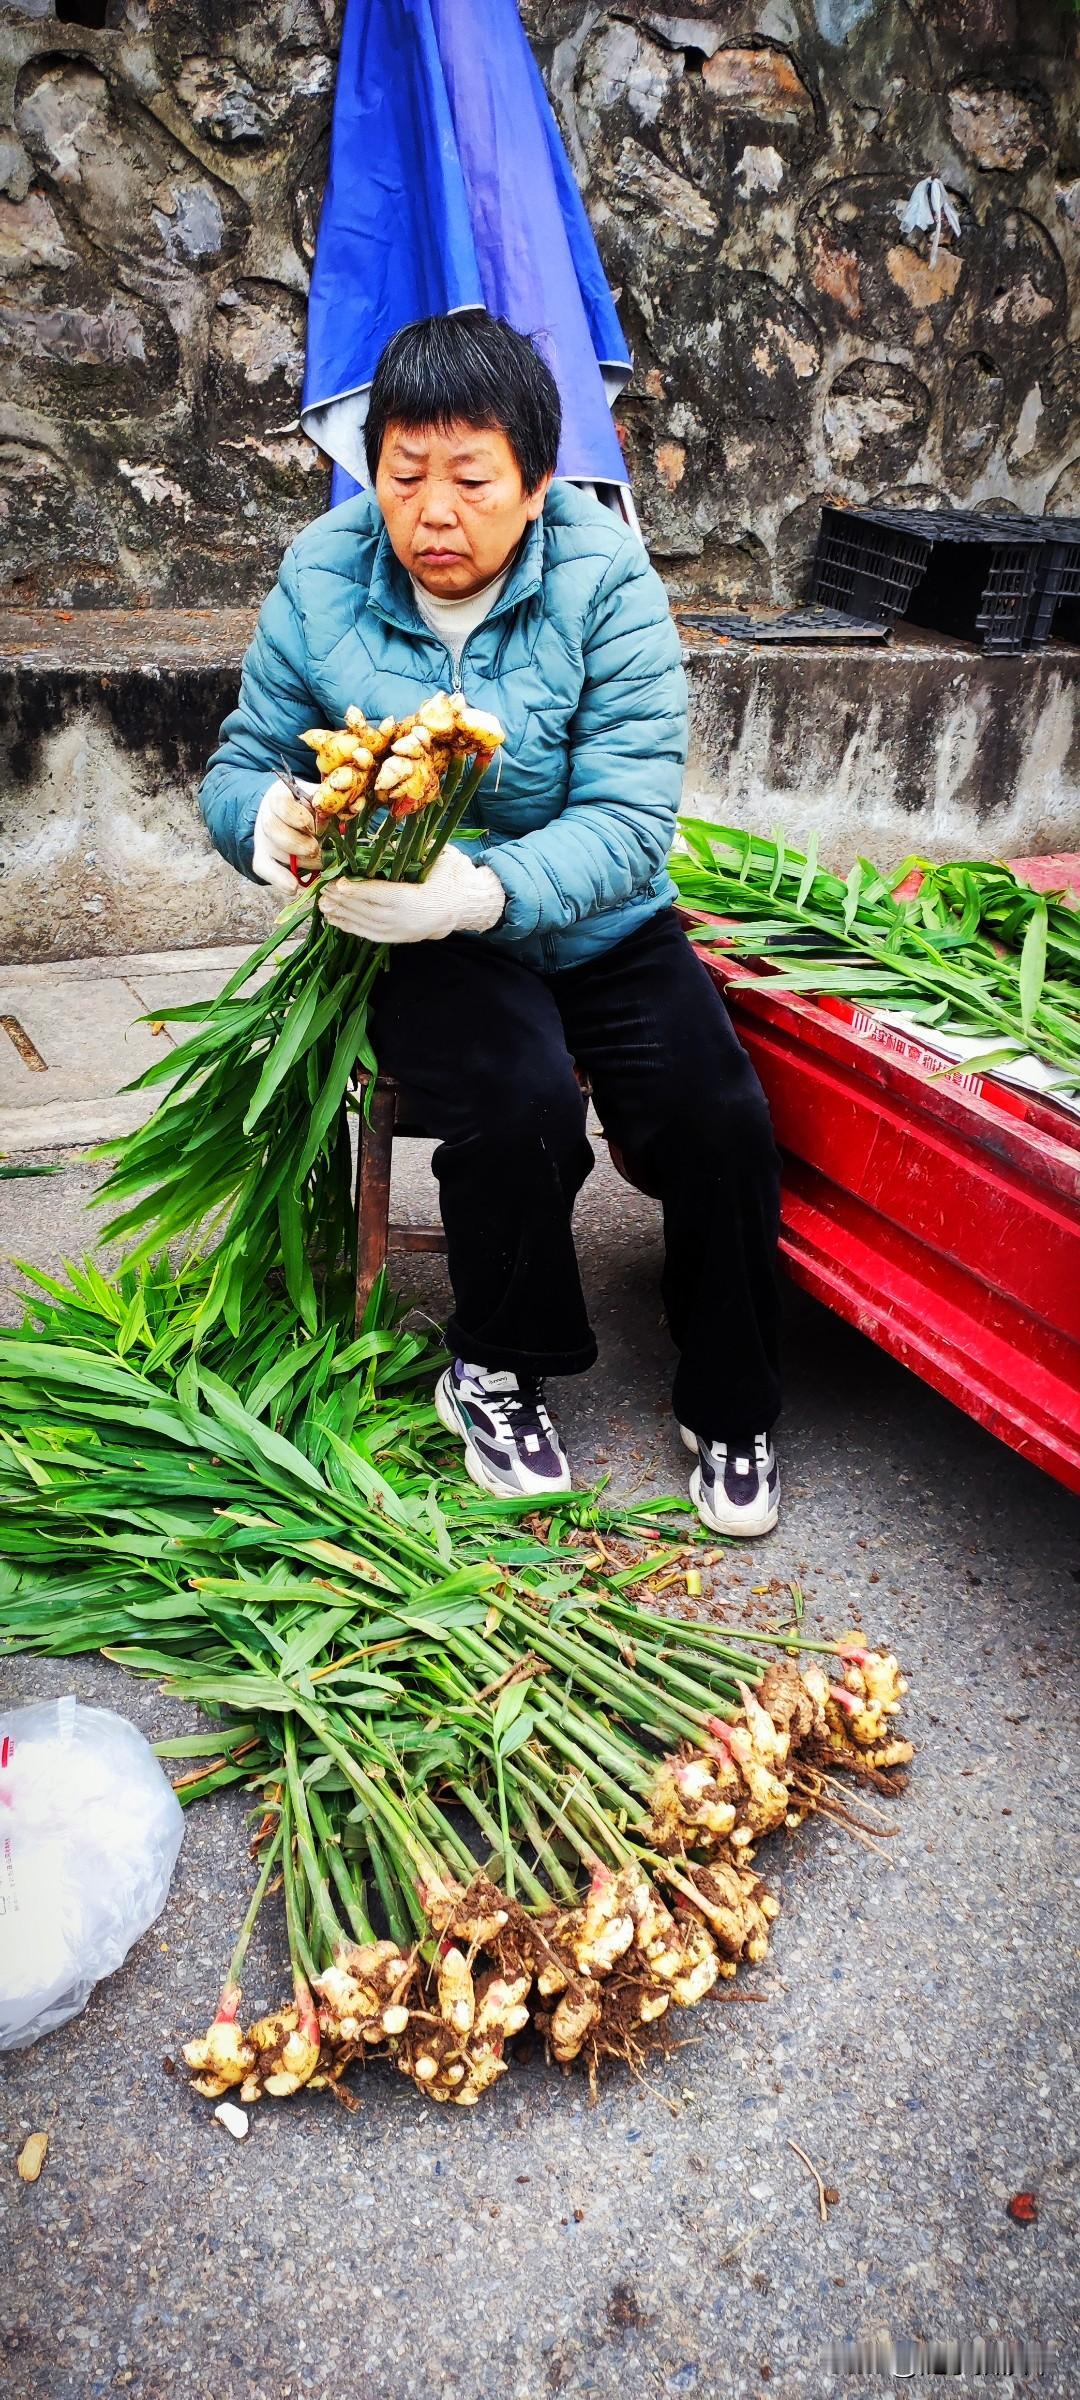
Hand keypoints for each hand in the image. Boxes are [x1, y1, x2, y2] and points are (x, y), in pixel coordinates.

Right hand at [251, 777, 323, 893]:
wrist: (291, 816)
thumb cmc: (309, 807)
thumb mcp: (319, 799)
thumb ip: (330, 804)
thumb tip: (351, 809)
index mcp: (280, 796)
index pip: (281, 805)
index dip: (298, 817)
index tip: (313, 827)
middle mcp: (267, 816)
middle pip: (273, 829)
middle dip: (298, 843)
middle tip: (316, 849)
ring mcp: (263, 839)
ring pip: (275, 852)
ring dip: (300, 862)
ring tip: (320, 862)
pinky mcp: (262, 858)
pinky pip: (265, 870)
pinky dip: (279, 880)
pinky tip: (294, 887)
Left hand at [318, 844, 504, 944]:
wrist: (463, 906)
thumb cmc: (451, 877)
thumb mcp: (439, 858)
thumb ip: (414, 850)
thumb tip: (384, 841)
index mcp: (415, 899)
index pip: (381, 895)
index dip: (358, 890)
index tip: (338, 883)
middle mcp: (404, 920)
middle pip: (367, 910)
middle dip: (342, 900)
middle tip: (322, 887)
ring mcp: (399, 932)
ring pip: (363, 924)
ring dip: (341, 913)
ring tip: (322, 902)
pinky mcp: (395, 939)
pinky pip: (367, 934)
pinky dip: (348, 926)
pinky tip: (333, 918)